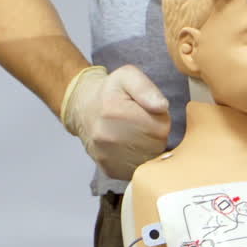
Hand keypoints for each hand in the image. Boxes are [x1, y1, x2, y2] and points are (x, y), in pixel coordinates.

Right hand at [62, 65, 171, 180]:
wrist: (85, 110)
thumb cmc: (111, 93)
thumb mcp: (127, 76)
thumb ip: (146, 87)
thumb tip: (161, 106)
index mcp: (117, 112)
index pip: (161, 127)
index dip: (160, 119)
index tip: (148, 113)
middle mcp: (109, 137)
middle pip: (157, 145)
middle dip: (155, 135)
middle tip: (142, 124)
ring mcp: (108, 157)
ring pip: (149, 160)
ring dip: (149, 149)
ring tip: (136, 135)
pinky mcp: (110, 170)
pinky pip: (138, 170)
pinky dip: (140, 161)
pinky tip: (130, 148)